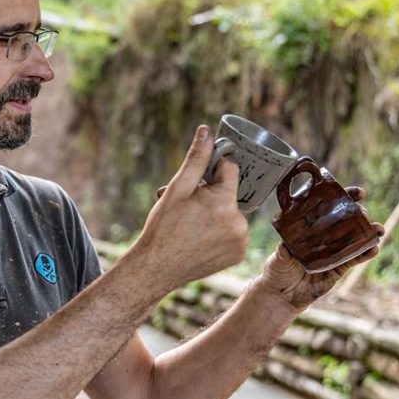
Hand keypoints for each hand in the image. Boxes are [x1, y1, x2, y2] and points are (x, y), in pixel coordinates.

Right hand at [131, 125, 248, 290]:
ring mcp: (241, 242)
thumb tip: (206, 131)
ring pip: (232, 213)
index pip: (229, 170)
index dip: (213, 172)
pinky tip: (201, 237)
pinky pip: (234, 233)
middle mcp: (239, 223)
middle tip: (188, 207)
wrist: (157, 267)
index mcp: (224, 203)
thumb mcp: (177, 189)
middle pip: (230, 194)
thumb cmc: (163, 227)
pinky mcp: (238, 255)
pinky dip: (221, 231)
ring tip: (192, 223)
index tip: (199, 180)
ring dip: (217, 213)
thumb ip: (196, 159)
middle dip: (211, 195)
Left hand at [260, 186, 384, 309]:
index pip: (326, 206)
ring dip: (369, 232)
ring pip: (355, 237)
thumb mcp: (277, 259)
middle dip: (358, 212)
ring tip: (379, 229)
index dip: (342, 197)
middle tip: (363, 212)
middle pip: (345, 219)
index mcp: (307, 226)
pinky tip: (374, 248)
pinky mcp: (339, 268)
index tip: (355, 193)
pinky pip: (354, 258)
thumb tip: (284, 246)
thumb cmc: (277, 270)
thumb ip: (282, 253)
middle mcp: (323, 235)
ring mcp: (333, 251)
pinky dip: (365, 253)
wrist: (283, 296)